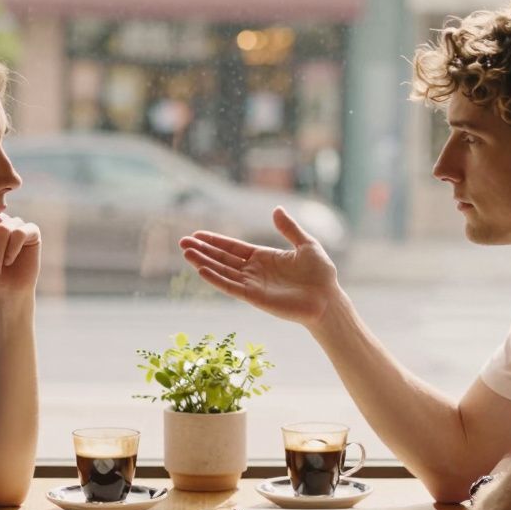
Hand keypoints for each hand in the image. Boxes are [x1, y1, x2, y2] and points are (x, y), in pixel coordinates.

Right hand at [179, 206, 338, 326]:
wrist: (328, 299)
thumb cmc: (321, 274)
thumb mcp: (307, 244)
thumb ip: (289, 228)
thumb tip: (276, 209)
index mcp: (264, 257)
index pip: (233, 247)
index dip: (215, 241)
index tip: (197, 235)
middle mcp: (254, 271)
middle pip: (222, 258)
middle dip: (203, 250)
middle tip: (182, 242)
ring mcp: (253, 284)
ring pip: (222, 271)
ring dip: (204, 262)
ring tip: (186, 253)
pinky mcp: (254, 298)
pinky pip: (231, 287)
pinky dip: (216, 279)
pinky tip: (202, 270)